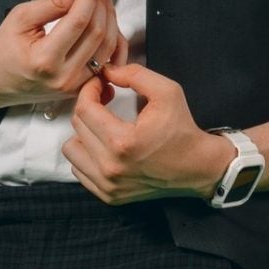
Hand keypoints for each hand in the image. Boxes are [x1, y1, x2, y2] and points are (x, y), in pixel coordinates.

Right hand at [0, 0, 129, 109]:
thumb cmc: (3, 51)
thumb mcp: (20, 18)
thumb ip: (53, 3)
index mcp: (44, 59)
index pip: (79, 21)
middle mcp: (63, 76)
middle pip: (97, 33)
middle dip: (101, 4)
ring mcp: (75, 86)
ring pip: (108, 47)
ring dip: (110, 19)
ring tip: (100, 1)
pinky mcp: (81, 88)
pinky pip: (108, 63)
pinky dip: (114, 42)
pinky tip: (107, 25)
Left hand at [63, 60, 233, 204]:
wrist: (197, 167)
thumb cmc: (182, 129)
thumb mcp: (167, 91)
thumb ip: (134, 74)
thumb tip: (106, 72)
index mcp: (123, 142)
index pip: (84, 109)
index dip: (89, 90)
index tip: (101, 84)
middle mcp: (111, 167)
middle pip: (77, 127)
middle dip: (89, 107)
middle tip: (105, 100)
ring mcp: (108, 185)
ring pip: (72, 150)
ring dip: (83, 133)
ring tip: (103, 126)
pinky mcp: (109, 195)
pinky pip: (79, 170)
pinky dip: (88, 155)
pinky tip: (105, 146)